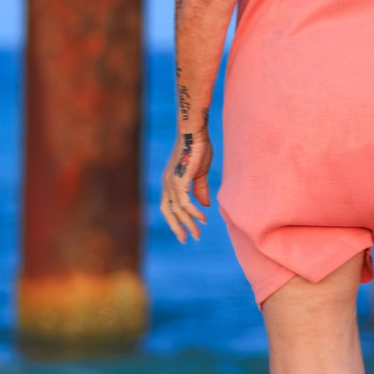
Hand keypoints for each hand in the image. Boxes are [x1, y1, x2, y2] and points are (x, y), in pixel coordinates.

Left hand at [160, 127, 214, 241]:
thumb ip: (201, 190)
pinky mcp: (179, 180)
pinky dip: (193, 212)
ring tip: (198, 234)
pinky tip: (202, 218)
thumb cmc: (197, 149)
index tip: (184, 232)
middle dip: (177, 227)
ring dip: (188, 223)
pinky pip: (184, 202)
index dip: (175, 220)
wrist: (195, 132)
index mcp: (170, 182)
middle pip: (168, 212)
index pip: (168, 206)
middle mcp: (167, 184)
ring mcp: (171, 183)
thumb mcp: (200, 173)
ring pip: (178, 210)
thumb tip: (205, 206)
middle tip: (186, 240)